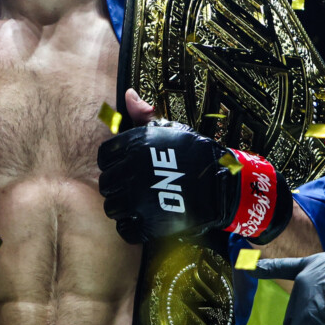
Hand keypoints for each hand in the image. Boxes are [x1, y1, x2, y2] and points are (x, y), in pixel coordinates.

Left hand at [97, 89, 289, 244]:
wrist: (221, 183)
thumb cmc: (193, 153)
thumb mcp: (169, 129)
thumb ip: (143, 115)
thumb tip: (128, 95)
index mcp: (133, 147)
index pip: (104, 157)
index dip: (113, 163)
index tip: (123, 166)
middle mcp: (131, 172)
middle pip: (106, 183)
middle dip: (116, 185)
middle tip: (131, 187)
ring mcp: (138, 201)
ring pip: (112, 207)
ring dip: (122, 207)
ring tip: (136, 204)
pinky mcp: (148, 224)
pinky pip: (125, 229)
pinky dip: (130, 227)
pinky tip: (141, 220)